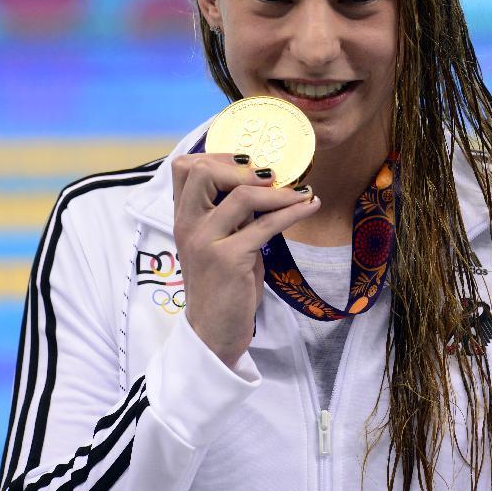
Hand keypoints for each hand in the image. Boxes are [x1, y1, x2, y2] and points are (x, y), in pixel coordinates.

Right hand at [171, 153, 319, 368]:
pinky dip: (293, 212)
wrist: (213, 333)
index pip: (184, 167)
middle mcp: (188, 224)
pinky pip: (266, 225)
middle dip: (241, 165)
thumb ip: (230, 213)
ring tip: (299, 193)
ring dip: (278, 191)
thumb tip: (263, 184)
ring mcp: (205, 241)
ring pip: (242, 195)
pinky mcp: (228, 259)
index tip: (248, 162)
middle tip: (271, 175)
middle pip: (204, 171)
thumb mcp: (219, 241)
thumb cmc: (221, 285)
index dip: (218, 156)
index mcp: (182, 217)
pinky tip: (309, 206)